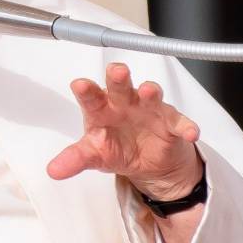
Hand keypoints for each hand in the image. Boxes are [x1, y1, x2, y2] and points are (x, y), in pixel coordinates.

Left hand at [47, 62, 202, 200]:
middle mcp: (124, 103)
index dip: (86, 90)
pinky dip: (186, 126)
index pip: (91, 96)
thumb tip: (52, 171)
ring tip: (149, 91)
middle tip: (117, 71)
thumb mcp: (95, 155)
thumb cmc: (116, 147)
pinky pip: (180, 123)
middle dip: (118, 78)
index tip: (79, 85)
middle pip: (119, 87)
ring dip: (151, 92)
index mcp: (101, 109)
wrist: (148, 162)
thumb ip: (75, 159)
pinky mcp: (171, 124)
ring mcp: (149, 110)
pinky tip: (190, 132)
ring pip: (151, 96)